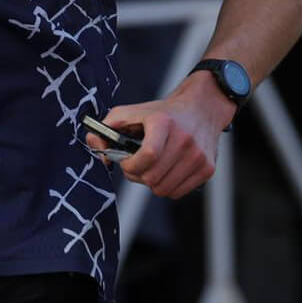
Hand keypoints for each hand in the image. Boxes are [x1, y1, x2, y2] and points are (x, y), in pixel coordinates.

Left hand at [85, 75, 233, 198]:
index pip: (148, 155)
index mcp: (163, 122)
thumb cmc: (161, 113)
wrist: (201, 109)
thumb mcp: (131, 112)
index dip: (131, 165)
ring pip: (163, 189)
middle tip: (136, 165)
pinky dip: (167, 187)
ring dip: (151, 183)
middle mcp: (184, 139)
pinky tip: (166, 171)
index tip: (126, 161)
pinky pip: (177, 193)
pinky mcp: (207, 168)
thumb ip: (106, 127)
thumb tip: (94, 144)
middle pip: (152, 177)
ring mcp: (198, 156)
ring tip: (151, 168)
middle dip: (138, 175)